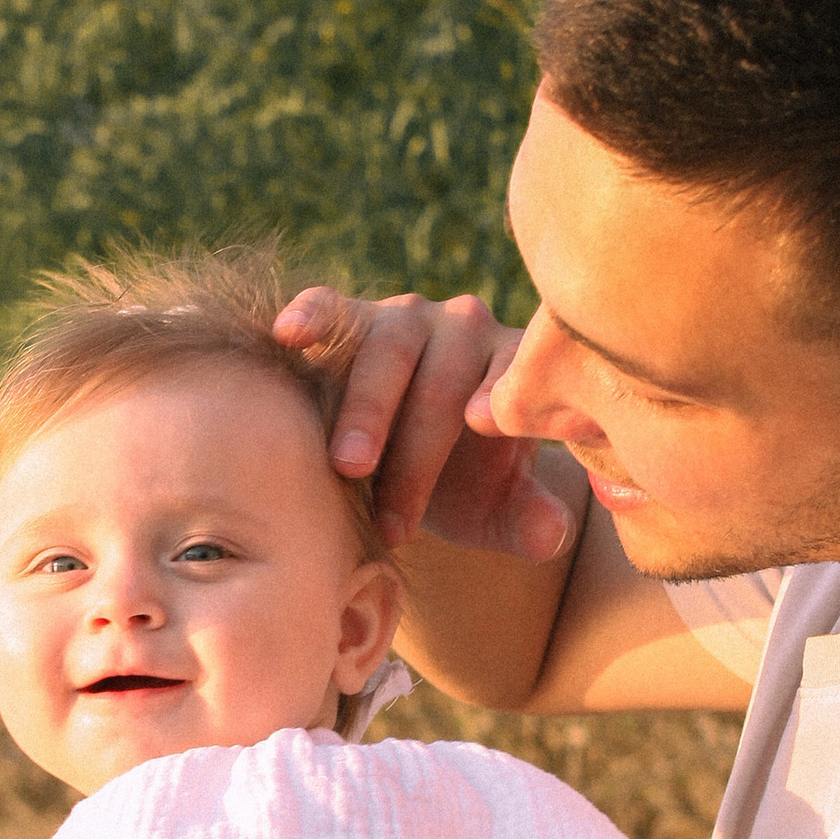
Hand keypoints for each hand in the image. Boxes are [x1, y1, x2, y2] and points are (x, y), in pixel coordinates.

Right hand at [274, 285, 576, 559]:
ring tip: (348, 465)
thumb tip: (549, 533)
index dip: (497, 407)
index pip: (511, 382)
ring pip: (387, 348)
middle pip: (443, 379)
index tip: (486, 439)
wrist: (401, 462)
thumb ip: (528, 520)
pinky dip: (311, 315)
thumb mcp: (493, 510)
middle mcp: (464, 328)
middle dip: (417, 451)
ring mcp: (404, 316)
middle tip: (392, 515)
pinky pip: (329, 306)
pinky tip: (290, 334)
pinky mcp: (348, 314)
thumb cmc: (459, 483)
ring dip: (366, 409)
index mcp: (511, 367)